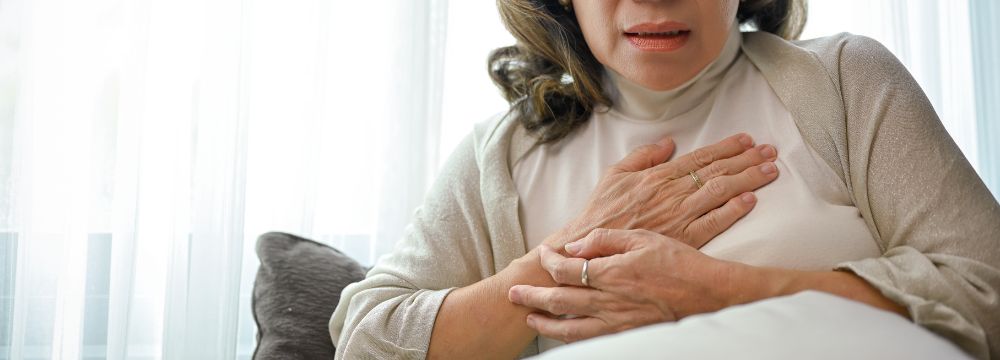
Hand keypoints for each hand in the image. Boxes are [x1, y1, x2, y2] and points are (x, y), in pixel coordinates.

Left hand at [510, 229, 738, 342]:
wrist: (708, 294)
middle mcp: (609, 300)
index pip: (566, 269)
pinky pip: (590, 340)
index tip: (543, 254)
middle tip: (513, 293)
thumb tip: (575, 245)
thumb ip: (606, 238)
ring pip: (570, 327)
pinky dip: (570, 338)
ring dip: (546, 323)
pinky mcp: (626, 334)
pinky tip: (562, 334)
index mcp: (611, 272)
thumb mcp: (643, 237)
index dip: (549, 261)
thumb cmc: (678, 262)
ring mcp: (616, 322)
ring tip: (530, 318)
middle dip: (532, 297)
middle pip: (559, 301)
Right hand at [544, 133, 778, 249]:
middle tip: (770, 150)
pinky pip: (713, 223)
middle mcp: (672, 193)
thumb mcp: (614, 175)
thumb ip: (642, 156)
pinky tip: (751, 201)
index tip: (747, 139)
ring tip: (770, 170)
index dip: (726, 147)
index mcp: (658, 175)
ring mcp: (679, 216)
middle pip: (717, 172)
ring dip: (748, 179)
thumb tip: (669, 143)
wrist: (590, 249)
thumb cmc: (600, 212)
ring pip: (720, 193)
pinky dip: (733, 211)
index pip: (700, 157)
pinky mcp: (682, 240)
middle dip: (746, 159)